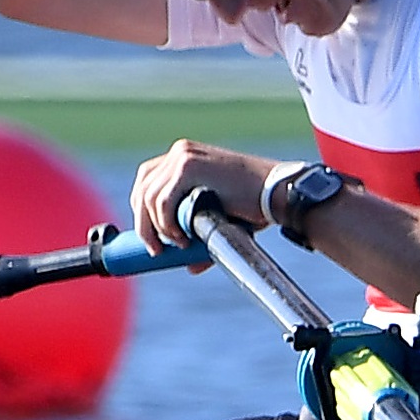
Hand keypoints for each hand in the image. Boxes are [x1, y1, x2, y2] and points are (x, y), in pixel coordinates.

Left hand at [130, 140, 275, 263]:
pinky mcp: (189, 166)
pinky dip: (166, 224)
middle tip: (156, 250)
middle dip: (143, 224)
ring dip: (157, 228)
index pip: (147, 182)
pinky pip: (163, 201)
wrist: (278, 192)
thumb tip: (190, 266)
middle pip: (142, 189)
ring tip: (178, 245)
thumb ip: (201, 235)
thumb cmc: (253, 205)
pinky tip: (183, 238)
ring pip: (149, 198)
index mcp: (183, 157)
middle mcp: (179, 152)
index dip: (142, 211)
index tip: (150, 237)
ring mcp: (183, 156)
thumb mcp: (219, 216)